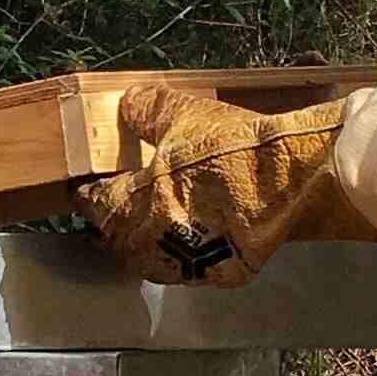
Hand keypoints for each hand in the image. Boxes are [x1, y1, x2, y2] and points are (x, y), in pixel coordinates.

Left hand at [76, 86, 354, 286]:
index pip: (99, 204)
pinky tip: (189, 246)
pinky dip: (182, 260)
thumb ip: (150, 109)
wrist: (291, 178)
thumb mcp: (186, 115)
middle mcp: (157, 239)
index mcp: (139, 201)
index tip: (85, 191)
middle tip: (112, 216)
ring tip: (146, 234)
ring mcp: (189, 262)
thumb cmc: (234, 147)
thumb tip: (129, 103)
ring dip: (142, 248)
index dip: (90, 196)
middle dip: (114, 227)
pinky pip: (191, 272)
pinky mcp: (222, 273)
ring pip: (151, 263)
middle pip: (120, 240)